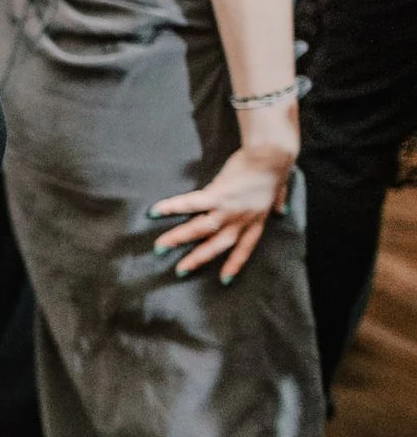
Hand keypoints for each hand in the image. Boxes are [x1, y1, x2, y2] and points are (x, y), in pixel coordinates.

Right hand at [149, 141, 295, 281]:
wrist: (271, 156)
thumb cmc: (275, 169)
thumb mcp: (278, 189)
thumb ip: (278, 201)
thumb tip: (282, 210)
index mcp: (256, 220)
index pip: (244, 248)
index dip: (235, 264)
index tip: (225, 280)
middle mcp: (241, 220)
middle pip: (217, 245)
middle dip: (198, 259)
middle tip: (180, 271)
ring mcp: (228, 209)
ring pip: (201, 229)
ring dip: (179, 238)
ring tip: (160, 246)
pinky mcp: (217, 194)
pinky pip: (191, 204)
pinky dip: (173, 207)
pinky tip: (155, 211)